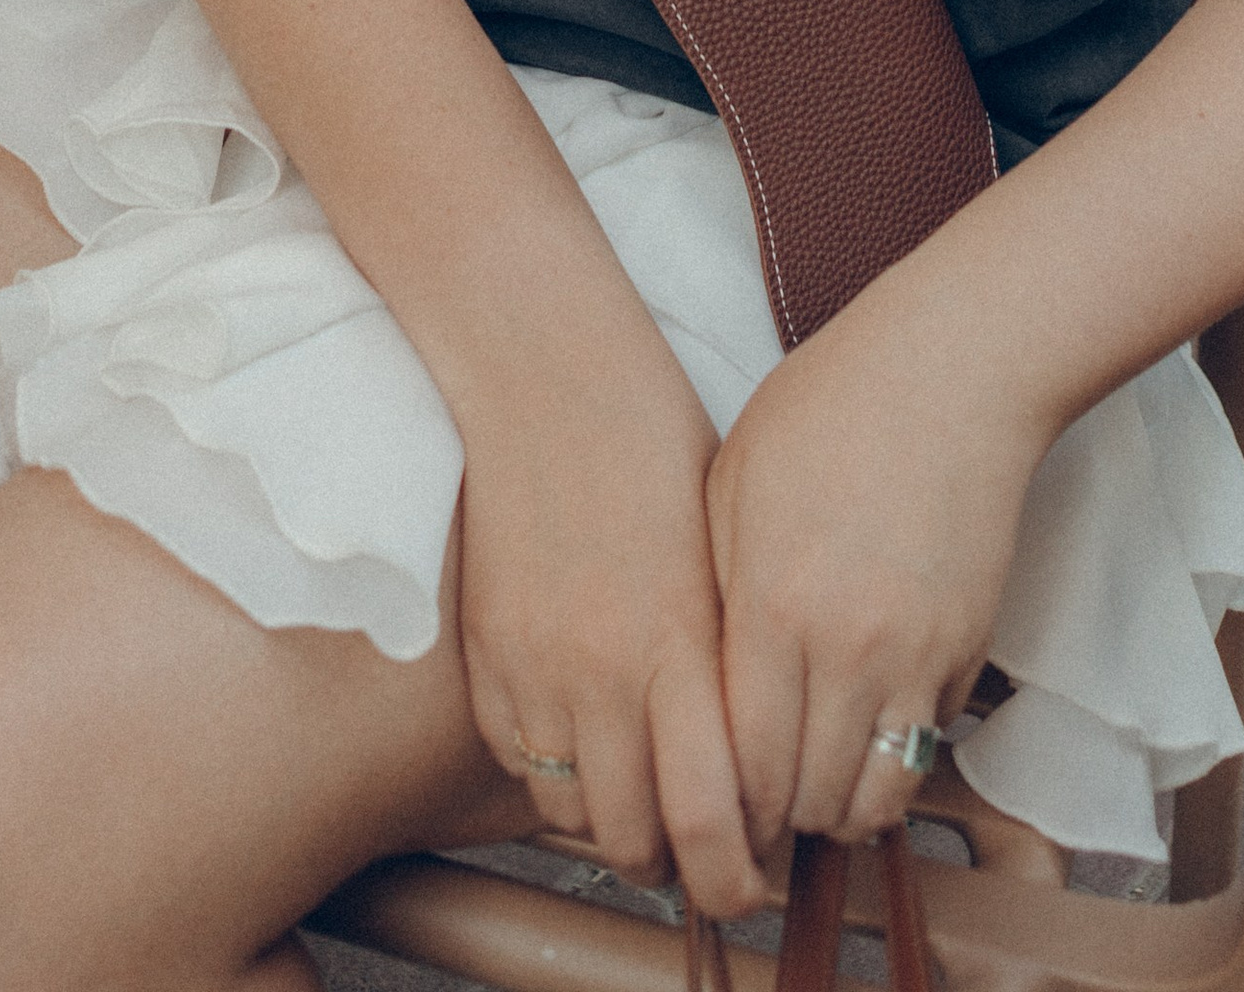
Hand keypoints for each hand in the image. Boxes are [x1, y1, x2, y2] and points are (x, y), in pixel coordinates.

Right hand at [455, 331, 767, 918]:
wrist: (545, 372)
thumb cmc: (652, 434)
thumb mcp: (724, 543)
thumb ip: (732, 652)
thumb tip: (759, 739)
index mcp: (681, 640)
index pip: (712, 816)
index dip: (738, 871)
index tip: (754, 872)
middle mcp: (603, 669)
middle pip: (637, 839)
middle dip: (677, 868)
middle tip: (700, 857)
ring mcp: (533, 663)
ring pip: (570, 811)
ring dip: (611, 823)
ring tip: (643, 803)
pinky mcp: (483, 649)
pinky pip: (515, 757)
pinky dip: (551, 773)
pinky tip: (584, 745)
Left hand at [704, 269, 1047, 853]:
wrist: (952, 369)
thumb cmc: (829, 408)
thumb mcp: (731, 486)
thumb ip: (712, 597)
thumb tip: (697, 692)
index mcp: (773, 606)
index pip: (741, 767)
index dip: (718, 804)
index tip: (703, 801)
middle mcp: (849, 649)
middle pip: (807, 803)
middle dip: (773, 818)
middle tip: (752, 800)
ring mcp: (919, 656)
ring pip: (875, 801)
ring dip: (836, 805)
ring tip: (808, 772)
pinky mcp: (969, 650)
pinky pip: (926, 748)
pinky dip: (893, 758)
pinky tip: (862, 719)